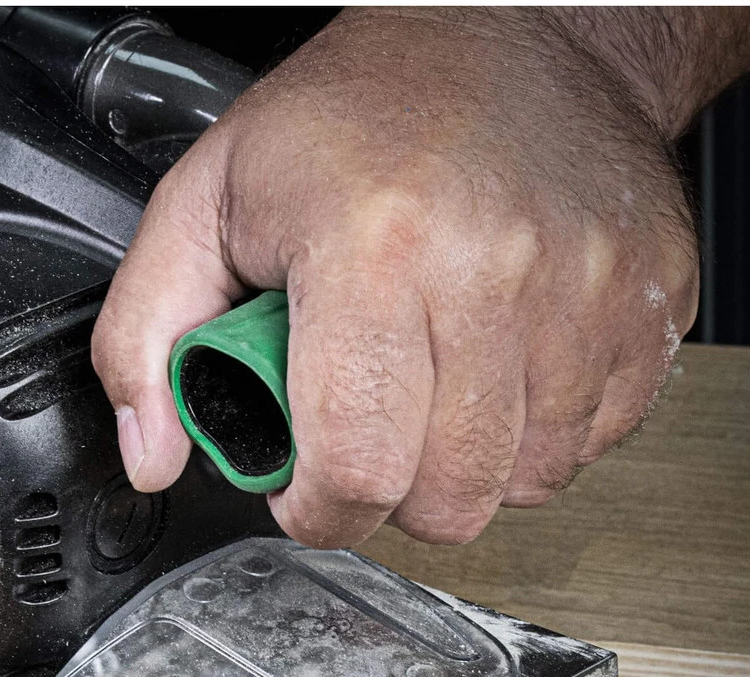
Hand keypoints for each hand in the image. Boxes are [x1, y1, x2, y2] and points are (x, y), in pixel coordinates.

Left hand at [93, 9, 743, 546]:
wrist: (516, 35)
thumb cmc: (356, 118)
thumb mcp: (203, 204)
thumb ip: (145, 339)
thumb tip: (151, 457)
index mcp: (373, 250)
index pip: (355, 466)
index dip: (317, 509)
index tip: (303, 487)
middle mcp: (494, 272)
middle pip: (446, 499)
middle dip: (387, 495)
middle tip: (363, 427)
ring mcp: (587, 293)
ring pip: (523, 485)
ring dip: (463, 467)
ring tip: (429, 386)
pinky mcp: (649, 306)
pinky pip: (591, 444)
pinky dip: (535, 436)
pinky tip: (497, 372)